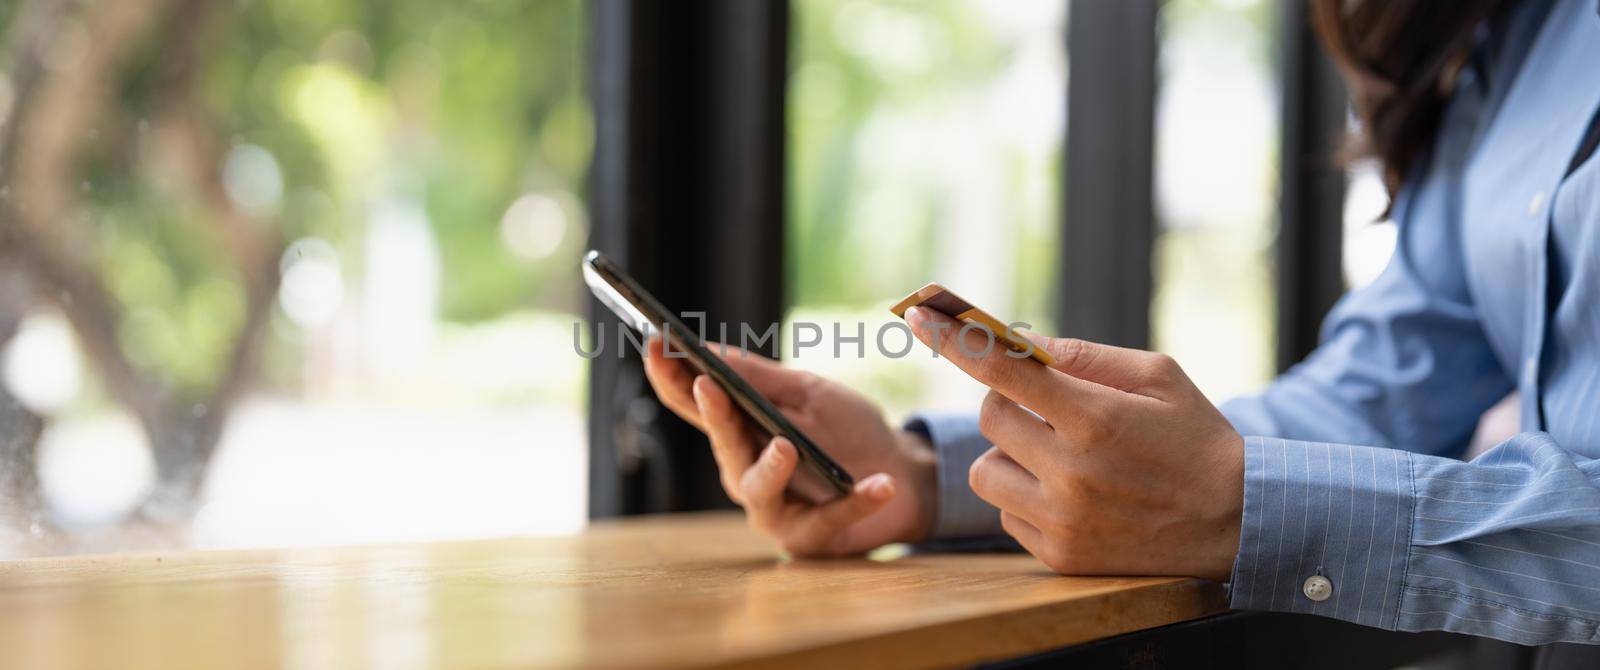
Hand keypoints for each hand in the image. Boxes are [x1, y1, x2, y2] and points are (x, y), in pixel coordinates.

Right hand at [642, 337, 936, 555]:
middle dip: (714, 416)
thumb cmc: (847, 431)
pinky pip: (830, 520)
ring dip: (772, 467)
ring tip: (786, 446)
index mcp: (739, 432)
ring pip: (760, 490)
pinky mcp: (810, 538)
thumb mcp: (808, 393)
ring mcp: (774, 509)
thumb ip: (761, 378)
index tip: (655, 344)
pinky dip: (856, 502)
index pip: (695, 404)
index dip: (670, 377)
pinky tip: (880, 485)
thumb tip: (709, 350)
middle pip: (723, 445)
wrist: (903, 474)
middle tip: (708, 384)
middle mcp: (745, 472)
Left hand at [905, 307, 1244, 580]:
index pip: (1004, 370)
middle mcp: (1072, 472)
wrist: (1237, 523)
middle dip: (1009, 404)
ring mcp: (1062, 519)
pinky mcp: (1058, 555)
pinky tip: (1071, 497)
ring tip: (1059, 459)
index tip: (919, 317)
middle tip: (1047, 409)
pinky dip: (1026, 498)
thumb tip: (1022, 342)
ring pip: (984, 470)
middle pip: (989, 418)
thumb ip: (1086, 355)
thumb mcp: (1158, 377)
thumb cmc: (1194, 438)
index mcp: (1095, 418)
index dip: (956, 340)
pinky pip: (1005, 514)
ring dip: (1011, 456)